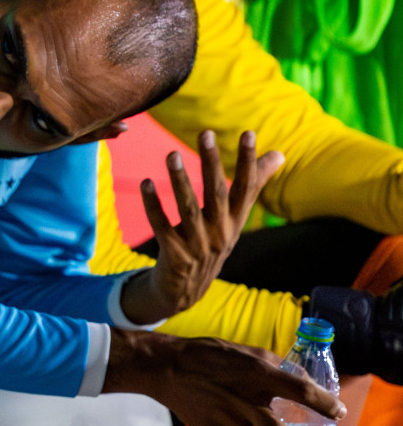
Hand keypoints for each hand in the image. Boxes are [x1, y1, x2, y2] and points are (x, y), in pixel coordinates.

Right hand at [105, 330, 343, 425]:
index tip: (338, 411)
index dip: (323, 402)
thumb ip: (275, 365)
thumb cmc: (207, 355)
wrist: (167, 368)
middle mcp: (245, 401)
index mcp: (256, 374)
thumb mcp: (245, 351)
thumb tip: (302, 378)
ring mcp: (230, 421)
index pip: (299, 389)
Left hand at [121, 130, 282, 323]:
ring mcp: (197, 245)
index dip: (249, 162)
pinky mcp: (174, 254)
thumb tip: (279, 154)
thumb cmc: (211, 243)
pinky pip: (161, 225)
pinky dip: (153, 204)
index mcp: (235, 221)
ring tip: (170, 154)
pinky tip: (146, 183)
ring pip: (187, 208)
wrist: (185, 291)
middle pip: (217, 193)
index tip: (248, 133)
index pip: (246, 188)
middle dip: (212, 163)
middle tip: (205, 134)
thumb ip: (253, 185)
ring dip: (179, 180)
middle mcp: (220, 233)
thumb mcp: (234, 218)